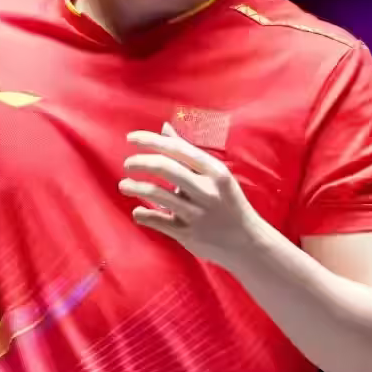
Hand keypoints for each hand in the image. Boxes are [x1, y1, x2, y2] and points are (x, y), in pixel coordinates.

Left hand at [119, 122, 265, 267]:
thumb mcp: (214, 174)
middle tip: (127, 164)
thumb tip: (164, 128)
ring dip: (135, 187)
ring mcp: (197, 213)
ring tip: (124, 185)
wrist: (247, 242)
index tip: (131, 138)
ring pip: (157, 194)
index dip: (151, 140)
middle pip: (165, 168)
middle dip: (140, 162)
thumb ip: (187, 153)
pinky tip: (138, 212)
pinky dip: (143, 214)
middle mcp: (207, 190)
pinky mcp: (188, 234)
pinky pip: (158, 221)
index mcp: (214, 171)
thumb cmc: (227, 202)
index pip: (177, 149)